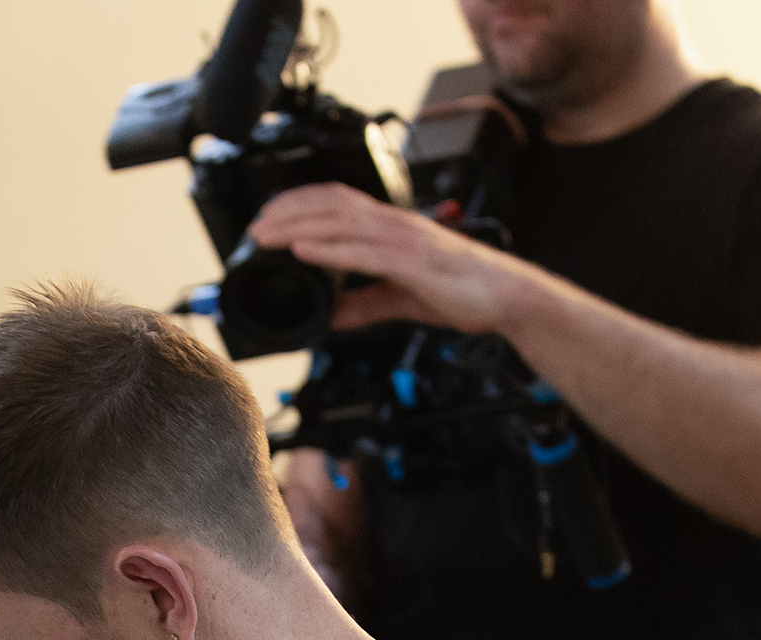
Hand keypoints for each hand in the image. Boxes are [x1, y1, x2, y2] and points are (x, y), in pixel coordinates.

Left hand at [245, 182, 542, 334]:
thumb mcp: (400, 299)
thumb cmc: (464, 291)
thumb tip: (332, 315)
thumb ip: (364, 304)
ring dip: (297, 226)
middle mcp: (396, 225)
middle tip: (254, 226)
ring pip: (341, 223)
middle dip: (288, 212)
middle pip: (331, 206)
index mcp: (393, 229)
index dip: (300, 204)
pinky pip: (364, 252)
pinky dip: (329, 250)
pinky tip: (303, 252)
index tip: (270, 217)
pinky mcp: (413, 262)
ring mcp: (404, 240)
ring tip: (265, 235)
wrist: (507, 298)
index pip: (339, 203)